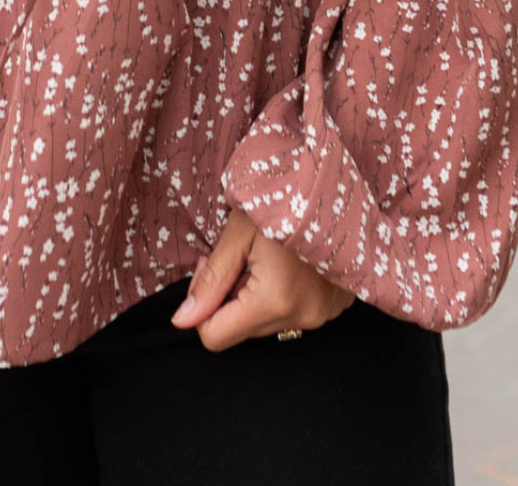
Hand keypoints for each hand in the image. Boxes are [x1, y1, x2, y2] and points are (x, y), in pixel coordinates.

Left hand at [169, 206, 354, 347]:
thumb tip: (182, 320)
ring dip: (256, 294)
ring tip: (267, 254)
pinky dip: (281, 293)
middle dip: (231, 295)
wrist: (331, 180)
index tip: (211, 264)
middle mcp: (304, 317)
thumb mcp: (237, 232)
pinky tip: (288, 261)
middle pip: (242, 329)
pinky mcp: (336, 306)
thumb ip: (210, 280)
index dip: (203, 304)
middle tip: (240, 252)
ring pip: (266, 322)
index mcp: (275, 301)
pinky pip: (293, 312)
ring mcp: (325, 314)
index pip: (215, 337)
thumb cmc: (281, 197)